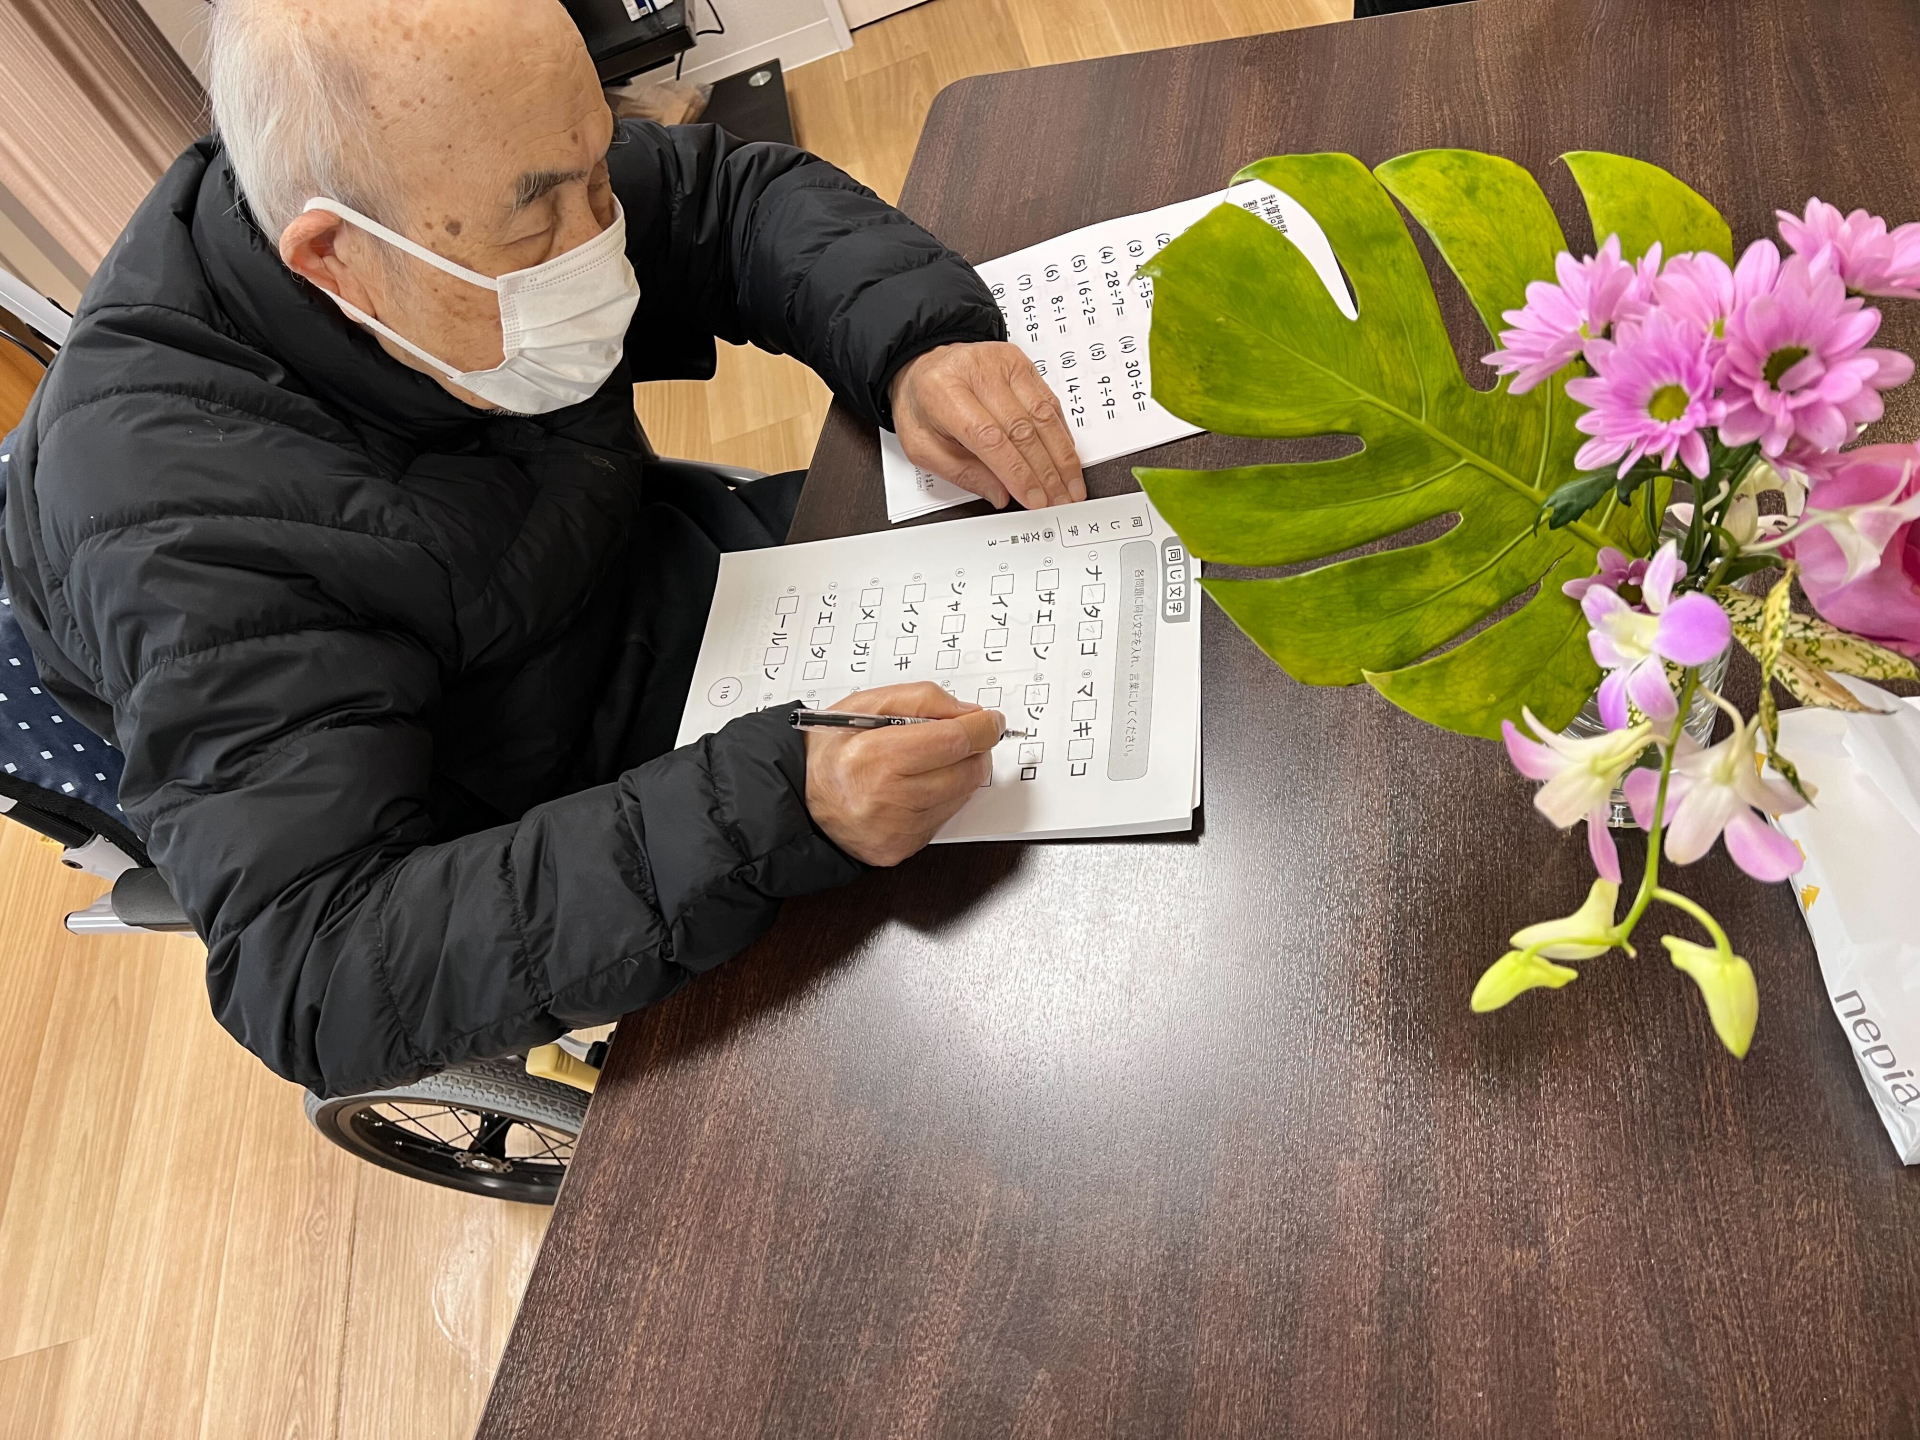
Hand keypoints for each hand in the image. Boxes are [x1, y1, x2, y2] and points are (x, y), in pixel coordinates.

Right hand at [804, 682, 1003, 865]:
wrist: (798, 798)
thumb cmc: (829, 750)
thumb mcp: (866, 705)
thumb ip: (922, 700)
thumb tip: (969, 714)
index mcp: (873, 756)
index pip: (952, 741)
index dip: (981, 728)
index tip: (990, 720)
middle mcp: (884, 798)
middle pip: (965, 771)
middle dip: (974, 750)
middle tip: (960, 738)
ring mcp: (894, 829)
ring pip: (960, 796)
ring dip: (959, 774)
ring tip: (928, 762)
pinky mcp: (899, 849)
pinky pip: (943, 819)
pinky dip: (940, 799)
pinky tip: (914, 788)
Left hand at [889, 341, 1087, 509]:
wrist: (924, 364)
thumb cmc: (922, 405)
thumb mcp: (922, 446)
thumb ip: (961, 473)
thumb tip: (1000, 494)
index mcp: (943, 392)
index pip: (990, 438)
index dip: (1017, 473)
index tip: (1034, 499)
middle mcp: (977, 371)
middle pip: (1022, 429)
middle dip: (1045, 472)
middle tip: (1058, 501)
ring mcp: (1002, 364)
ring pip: (1043, 415)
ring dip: (1061, 457)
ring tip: (1070, 487)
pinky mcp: (1021, 363)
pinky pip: (1050, 402)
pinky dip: (1061, 434)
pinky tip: (1066, 458)